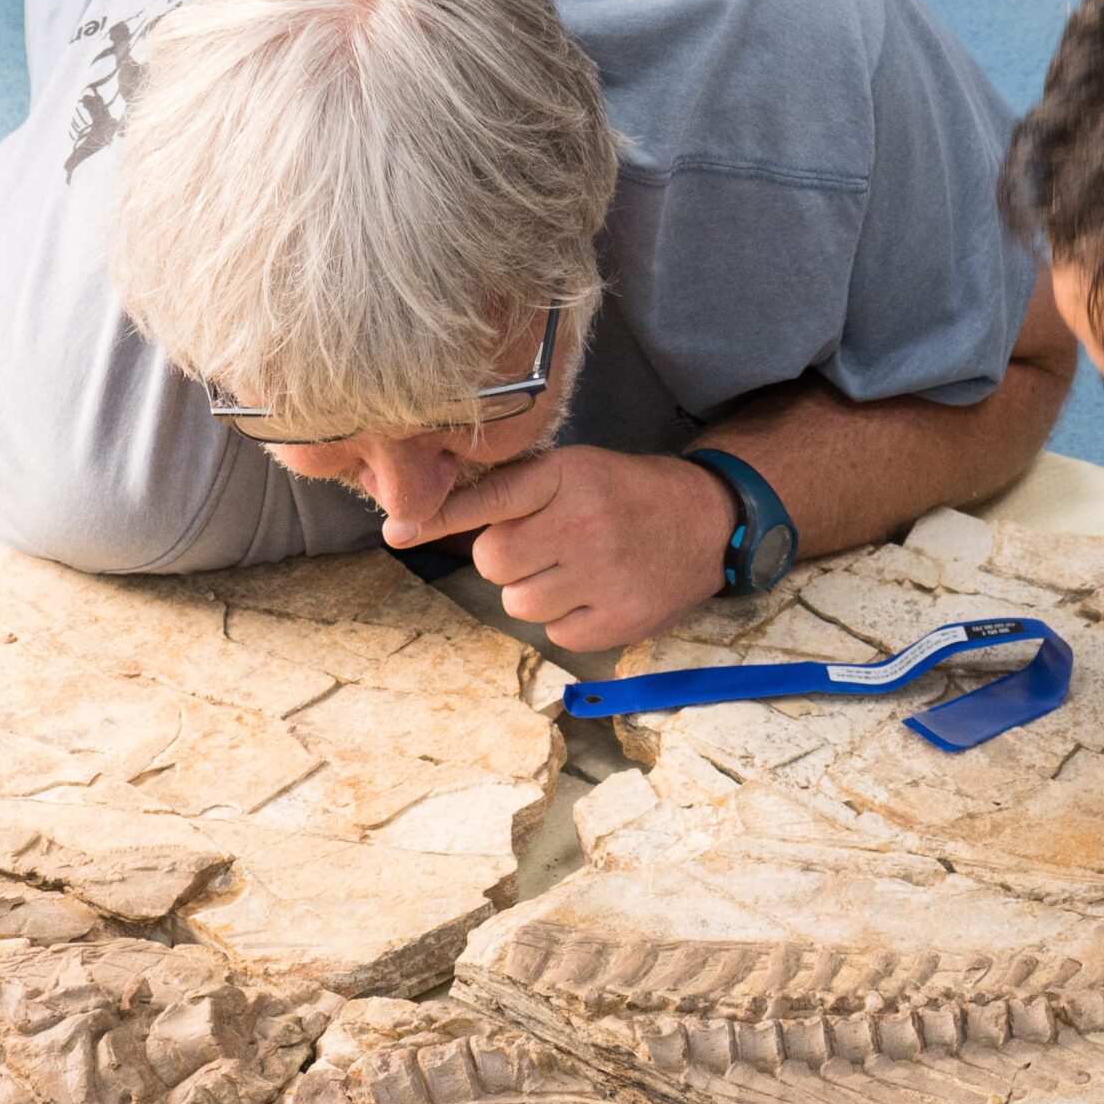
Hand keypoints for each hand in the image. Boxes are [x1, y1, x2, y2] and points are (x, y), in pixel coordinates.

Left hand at [421, 447, 736, 650]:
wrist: (707, 521)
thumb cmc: (623, 494)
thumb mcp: (573, 470)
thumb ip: (511, 490)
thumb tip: (417, 521)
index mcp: (569, 477)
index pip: (489, 499)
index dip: (438, 517)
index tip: (396, 531)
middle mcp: (584, 523)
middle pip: (492, 560)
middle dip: (507, 558)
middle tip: (544, 546)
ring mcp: (604, 574)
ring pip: (518, 602)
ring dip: (534, 591)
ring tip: (573, 570)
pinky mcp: (621, 618)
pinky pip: (555, 632)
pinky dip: (568, 618)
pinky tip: (596, 592)